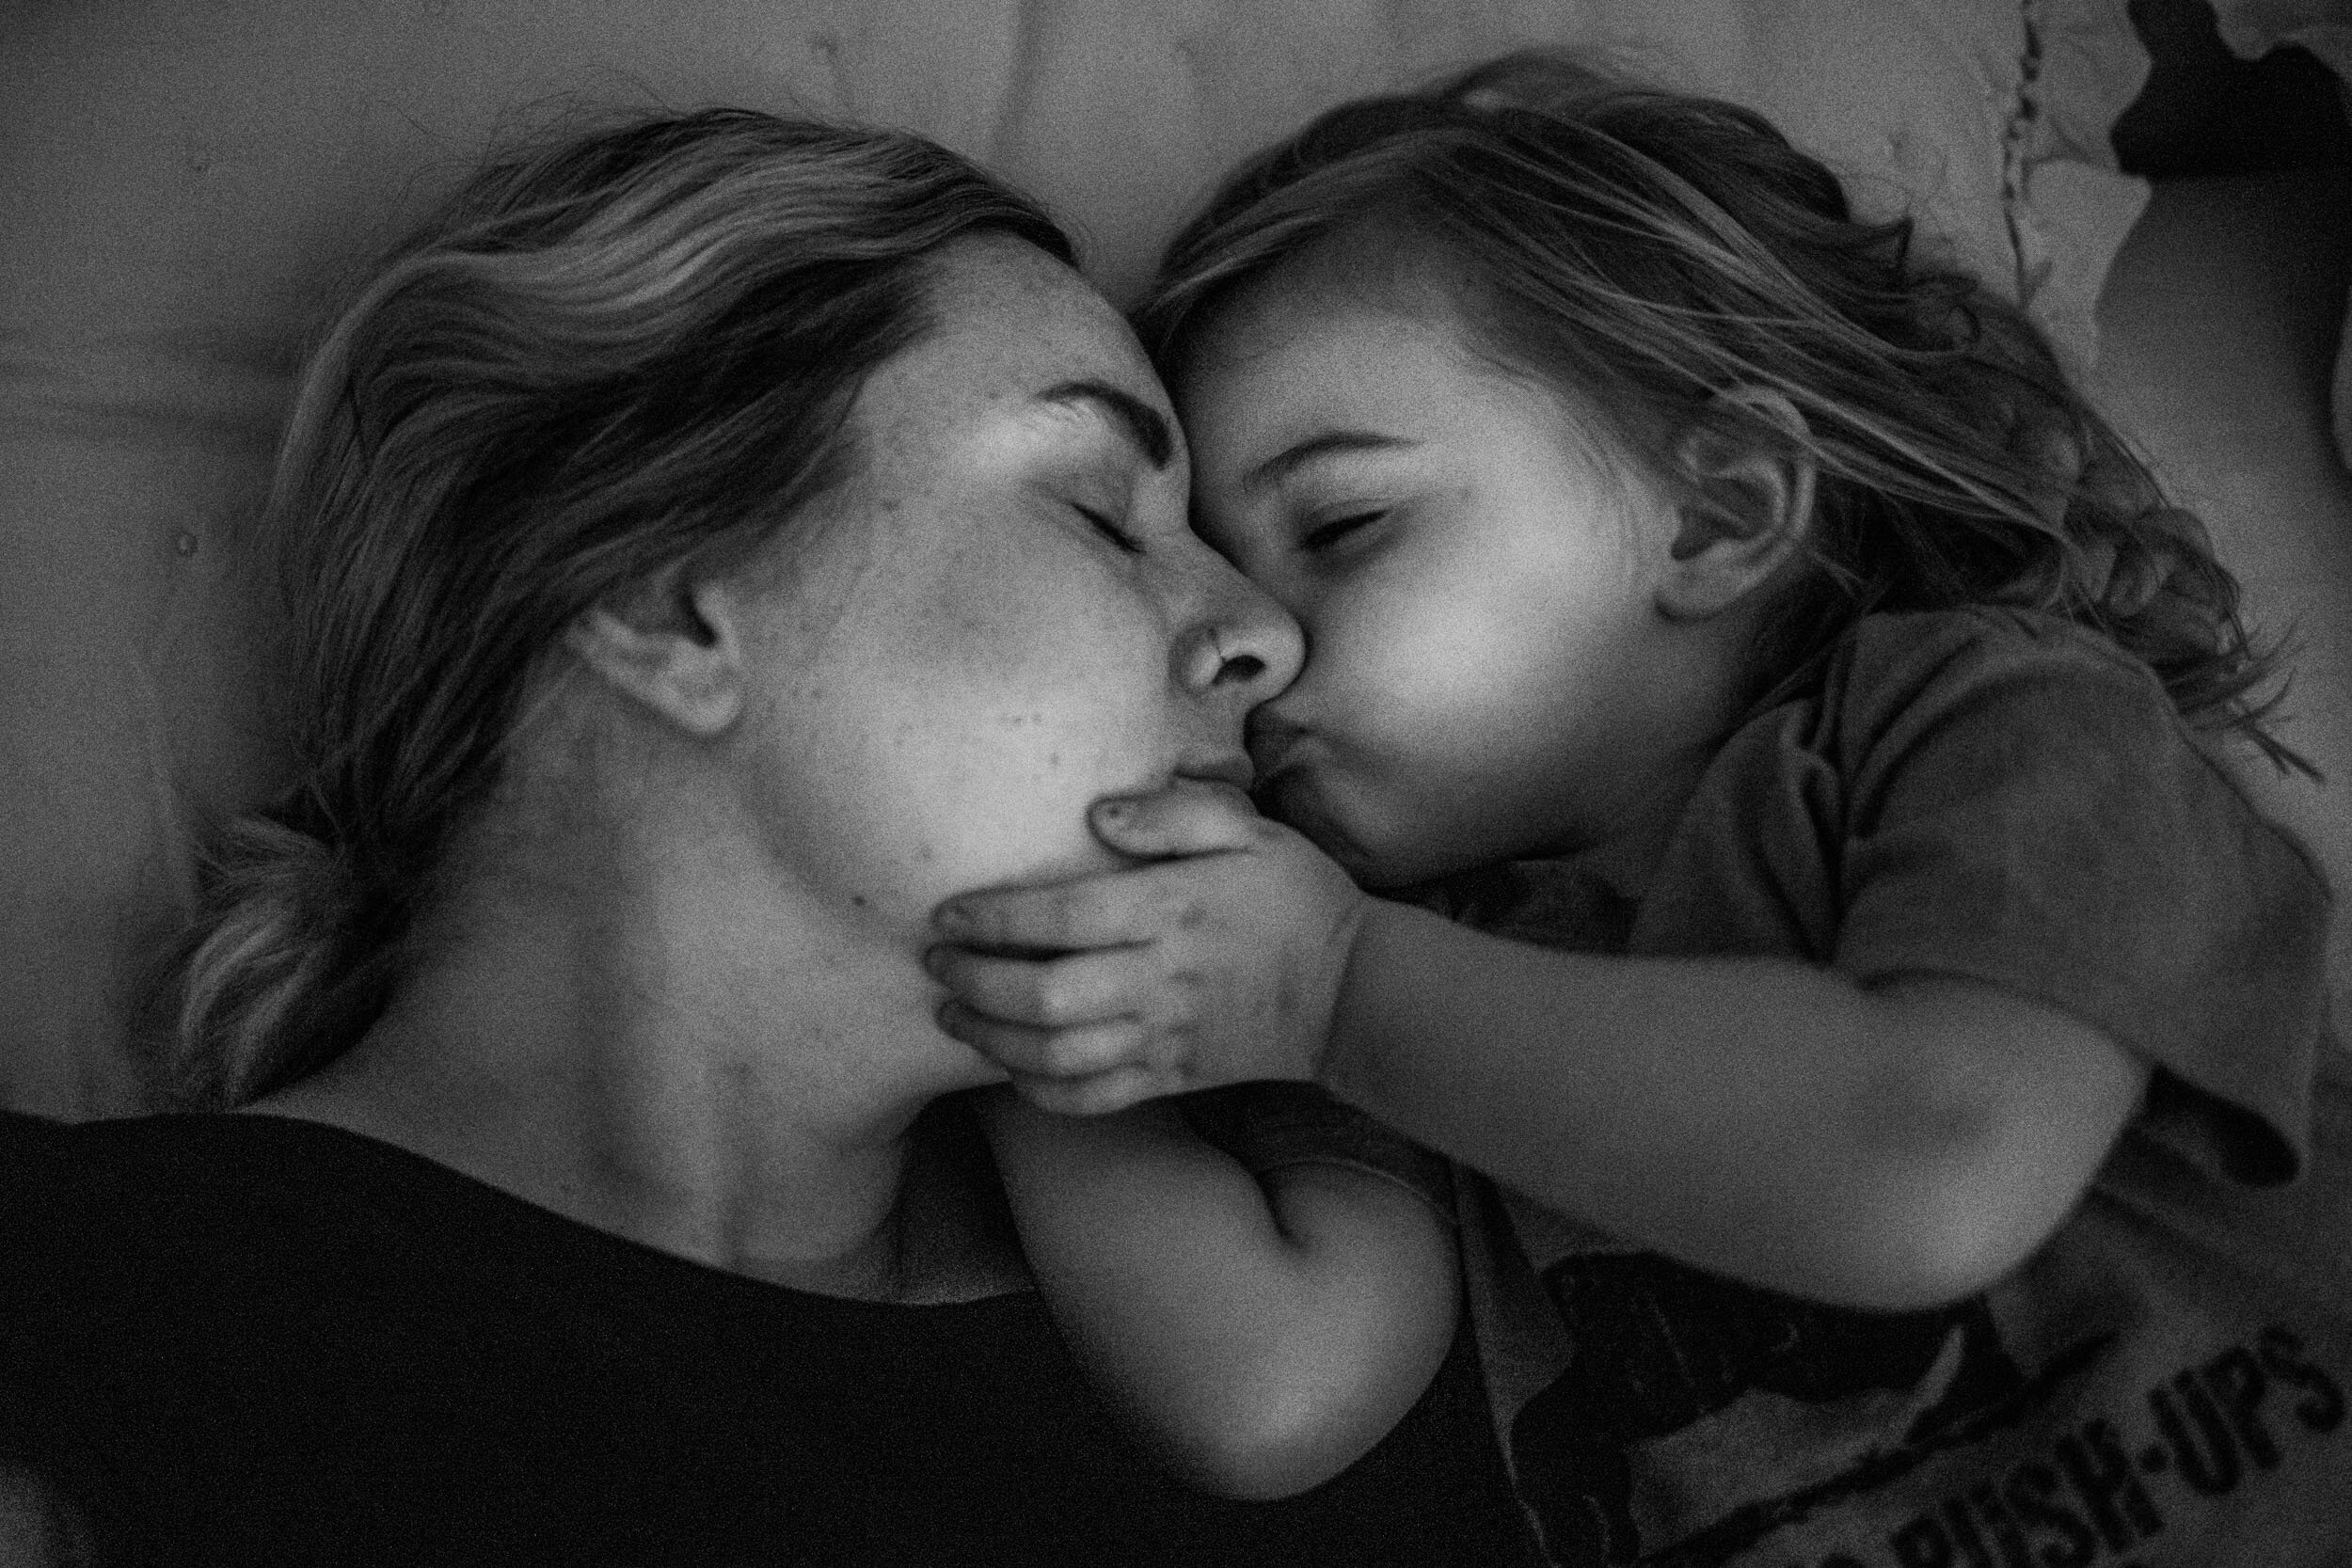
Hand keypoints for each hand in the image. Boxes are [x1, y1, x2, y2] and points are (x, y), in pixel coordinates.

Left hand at [927, 779, 1367, 1113]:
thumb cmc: (1295, 897)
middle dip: (975, 983)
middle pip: (1043, 996)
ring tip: (955, 1015)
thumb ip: (1174, 813)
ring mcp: (1163, 1035)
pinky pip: (1092, 1096)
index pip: (1061, 915)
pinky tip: (1010, 1069)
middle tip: (936, 966)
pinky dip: (1040, 1090)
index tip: (947, 916)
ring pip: (1056, 1055)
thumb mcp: (1249, 829)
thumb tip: (1098, 815)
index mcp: (1170, 910)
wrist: (1354, 991)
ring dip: (992, 1041)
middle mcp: (1158, 978)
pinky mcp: (1171, 1076)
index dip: (993, 919)